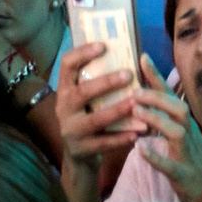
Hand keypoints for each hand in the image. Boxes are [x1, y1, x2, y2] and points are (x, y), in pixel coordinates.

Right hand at [56, 41, 146, 162]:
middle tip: (129, 74)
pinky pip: (103, 143)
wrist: (79, 155)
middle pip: (82, 92)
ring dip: (117, 110)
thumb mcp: (89, 99)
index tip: (103, 45)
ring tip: (136, 103)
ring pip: (95, 119)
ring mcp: (71, 130)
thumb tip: (134, 55)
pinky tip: (137, 133)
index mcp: (66, 90)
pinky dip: (121, 138)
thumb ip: (101, 81)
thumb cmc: (90, 117)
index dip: (82, 53)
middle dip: (106, 82)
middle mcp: (64, 108)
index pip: (66, 65)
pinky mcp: (81, 149)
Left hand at [128, 62, 201, 201]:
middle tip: (134, 90)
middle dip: (157, 97)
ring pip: (176, 132)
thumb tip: (143, 103)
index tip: (141, 57)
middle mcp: (189, 135)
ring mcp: (189, 155)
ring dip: (157, 120)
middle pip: (177, 109)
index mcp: (185, 126)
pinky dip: (157, 157)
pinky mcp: (184, 176)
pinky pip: (171, 165)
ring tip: (137, 112)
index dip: (157, 77)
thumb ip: (165, 122)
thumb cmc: (193, 166)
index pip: (171, 96)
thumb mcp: (181, 140)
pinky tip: (142, 150)